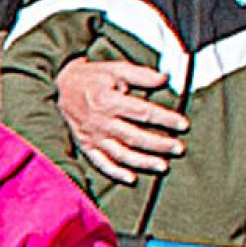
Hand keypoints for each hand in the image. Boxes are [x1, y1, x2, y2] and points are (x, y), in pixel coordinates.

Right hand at [51, 52, 188, 180]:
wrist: (62, 85)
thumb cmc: (93, 77)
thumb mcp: (116, 69)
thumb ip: (141, 75)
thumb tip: (164, 79)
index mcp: (107, 101)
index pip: (142, 112)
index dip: (164, 119)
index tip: (183, 125)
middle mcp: (100, 121)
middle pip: (134, 137)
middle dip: (159, 144)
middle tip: (179, 149)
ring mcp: (93, 136)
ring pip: (121, 154)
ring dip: (143, 162)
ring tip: (163, 166)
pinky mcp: (86, 145)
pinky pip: (101, 163)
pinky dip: (115, 173)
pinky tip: (131, 178)